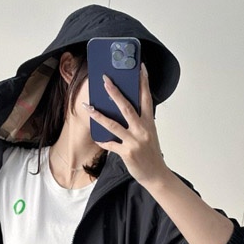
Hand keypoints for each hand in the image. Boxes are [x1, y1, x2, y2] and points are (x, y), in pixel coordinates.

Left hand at [86, 64, 169, 186]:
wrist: (156, 175)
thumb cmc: (151, 152)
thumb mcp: (149, 133)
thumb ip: (139, 121)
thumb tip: (122, 108)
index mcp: (149, 122)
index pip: (146, 98)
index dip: (143, 82)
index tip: (140, 68)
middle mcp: (142, 130)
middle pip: (127, 107)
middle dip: (115, 92)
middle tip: (105, 80)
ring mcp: (134, 141)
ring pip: (113, 124)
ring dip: (98, 115)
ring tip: (88, 106)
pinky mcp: (127, 153)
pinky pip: (110, 144)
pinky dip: (102, 140)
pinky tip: (95, 136)